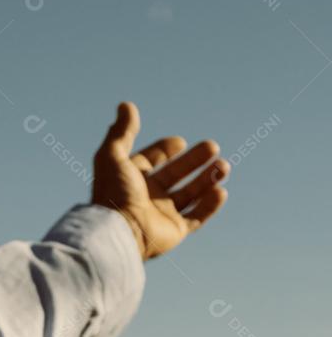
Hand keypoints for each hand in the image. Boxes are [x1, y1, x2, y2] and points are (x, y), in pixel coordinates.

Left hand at [91, 102, 228, 259]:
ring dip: (207, 179)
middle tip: (212, 147)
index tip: (179, 141)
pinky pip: (196, 217)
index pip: (150, 160)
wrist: (119, 230)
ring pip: (190, 194)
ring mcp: (161, 213)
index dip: (164, 149)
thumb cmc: (113, 193)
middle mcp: (146, 195)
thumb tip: (126, 105)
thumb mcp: (112, 156)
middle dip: (194, 160)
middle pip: (175, 174)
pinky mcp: (174, 231)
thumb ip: (122, 132)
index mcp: (130, 178)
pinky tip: (220, 190)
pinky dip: (210, 205)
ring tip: (224, 165)